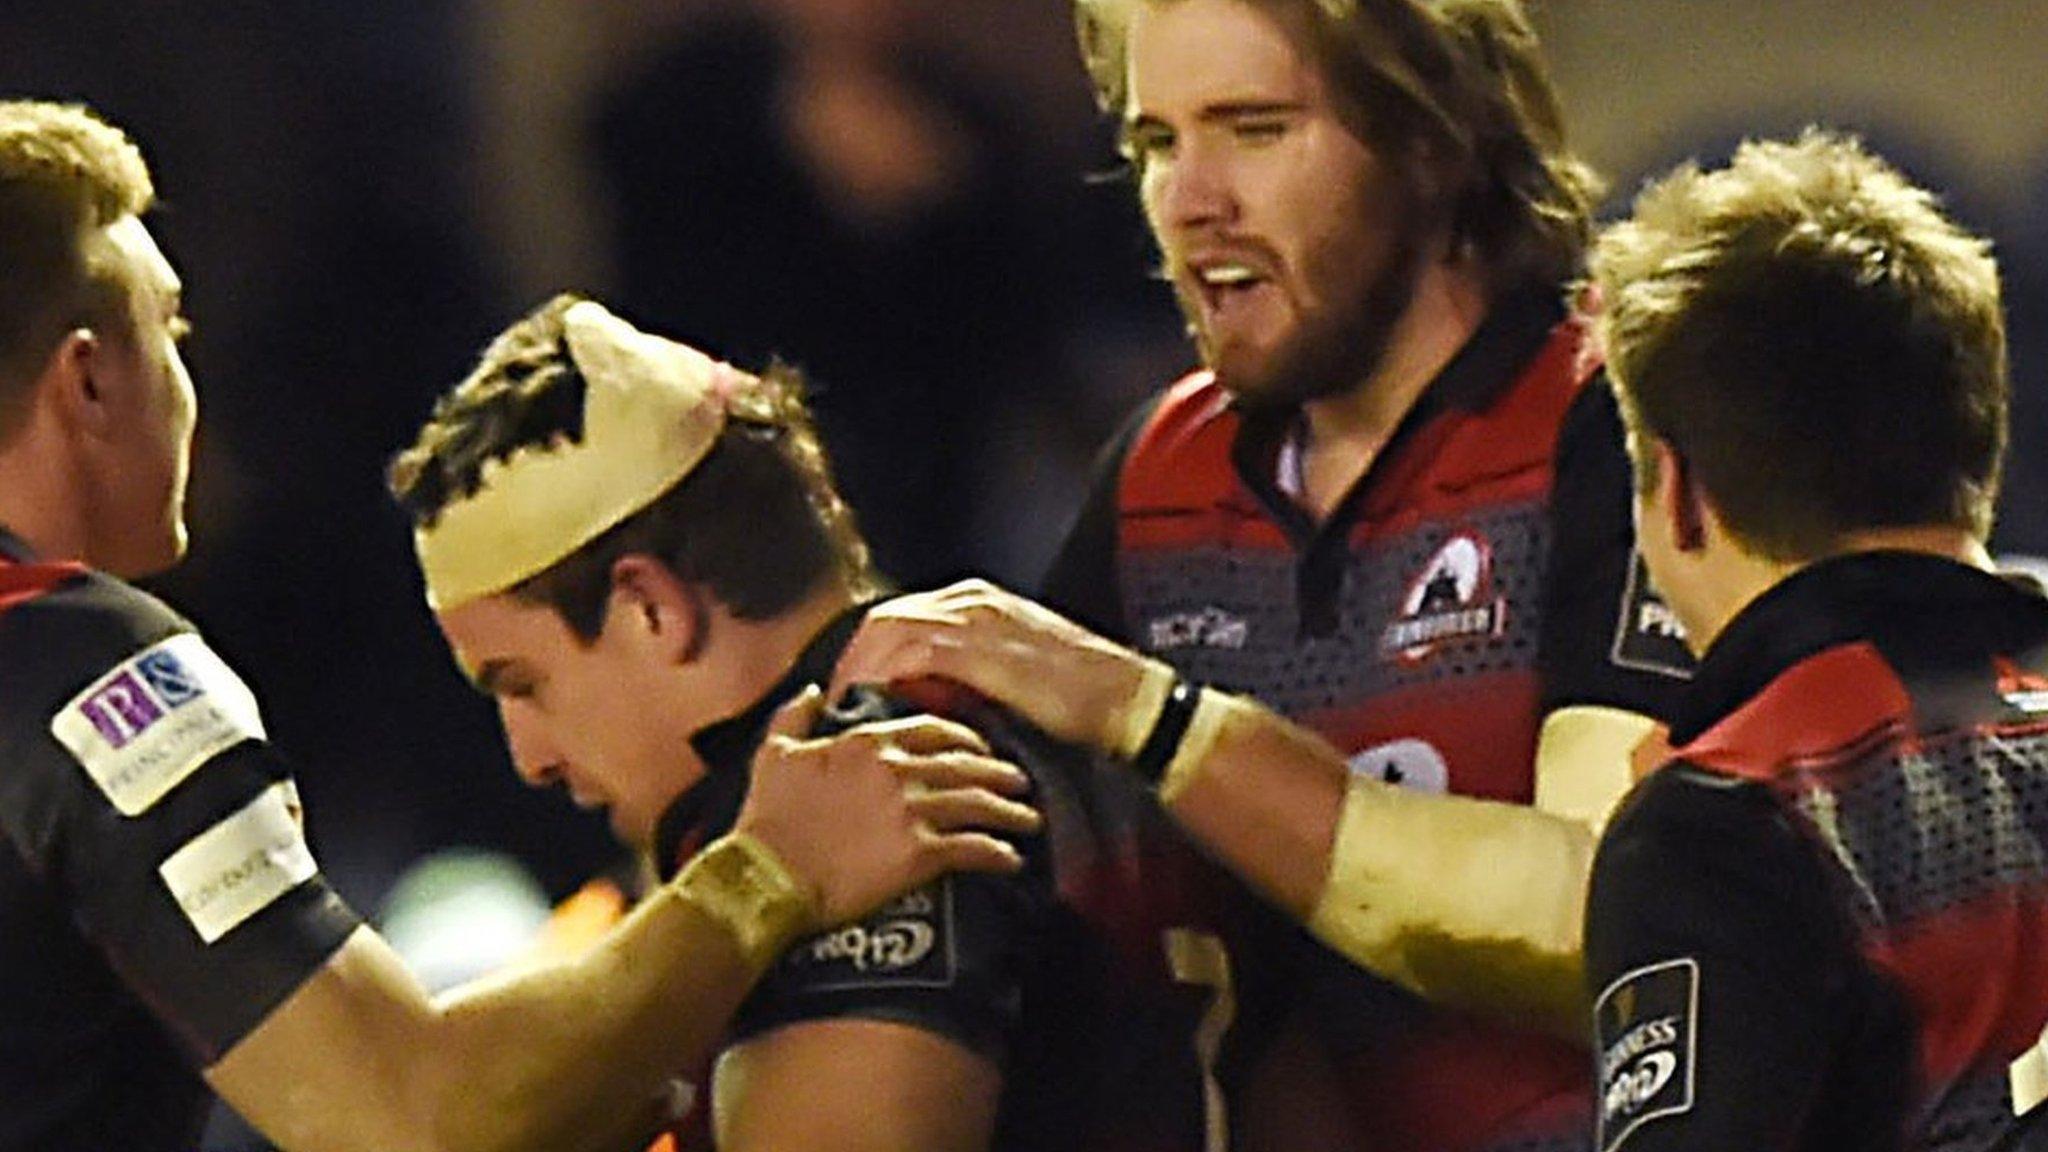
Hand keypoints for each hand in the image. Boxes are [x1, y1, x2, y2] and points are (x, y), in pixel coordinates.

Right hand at [734, 685, 1040, 924]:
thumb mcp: (773, 754)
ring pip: (978, 803)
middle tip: (1021, 780)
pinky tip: (1012, 858)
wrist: (764, 877)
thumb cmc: (766, 821)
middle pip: (967, 764)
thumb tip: (809, 691)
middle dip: (1000, 772)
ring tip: (1028, 818)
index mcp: (868, 742)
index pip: (934, 729)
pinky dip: (998, 852)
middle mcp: (897, 770)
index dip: (966, 739)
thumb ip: (795, 715)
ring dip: (1010, 812)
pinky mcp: (918, 853)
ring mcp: (911, 810)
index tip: (982, 749)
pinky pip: (973, 848)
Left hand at [830, 579, 1169, 754]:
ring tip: (845, 710)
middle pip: (883, 618)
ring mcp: (974, 618)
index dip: (867, 652)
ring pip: (888, 629)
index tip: (851, 690)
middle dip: (852, 660)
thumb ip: (966, 675)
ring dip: (858, 670)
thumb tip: (921, 698)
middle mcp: (970, 599)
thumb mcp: (1012, 675)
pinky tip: (873, 707)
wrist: (1126, 701)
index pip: (900, 615)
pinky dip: (884, 677)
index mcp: (978, 600)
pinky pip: (910, 653)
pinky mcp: (979, 646)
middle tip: (835, 704)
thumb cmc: (1078, 698)